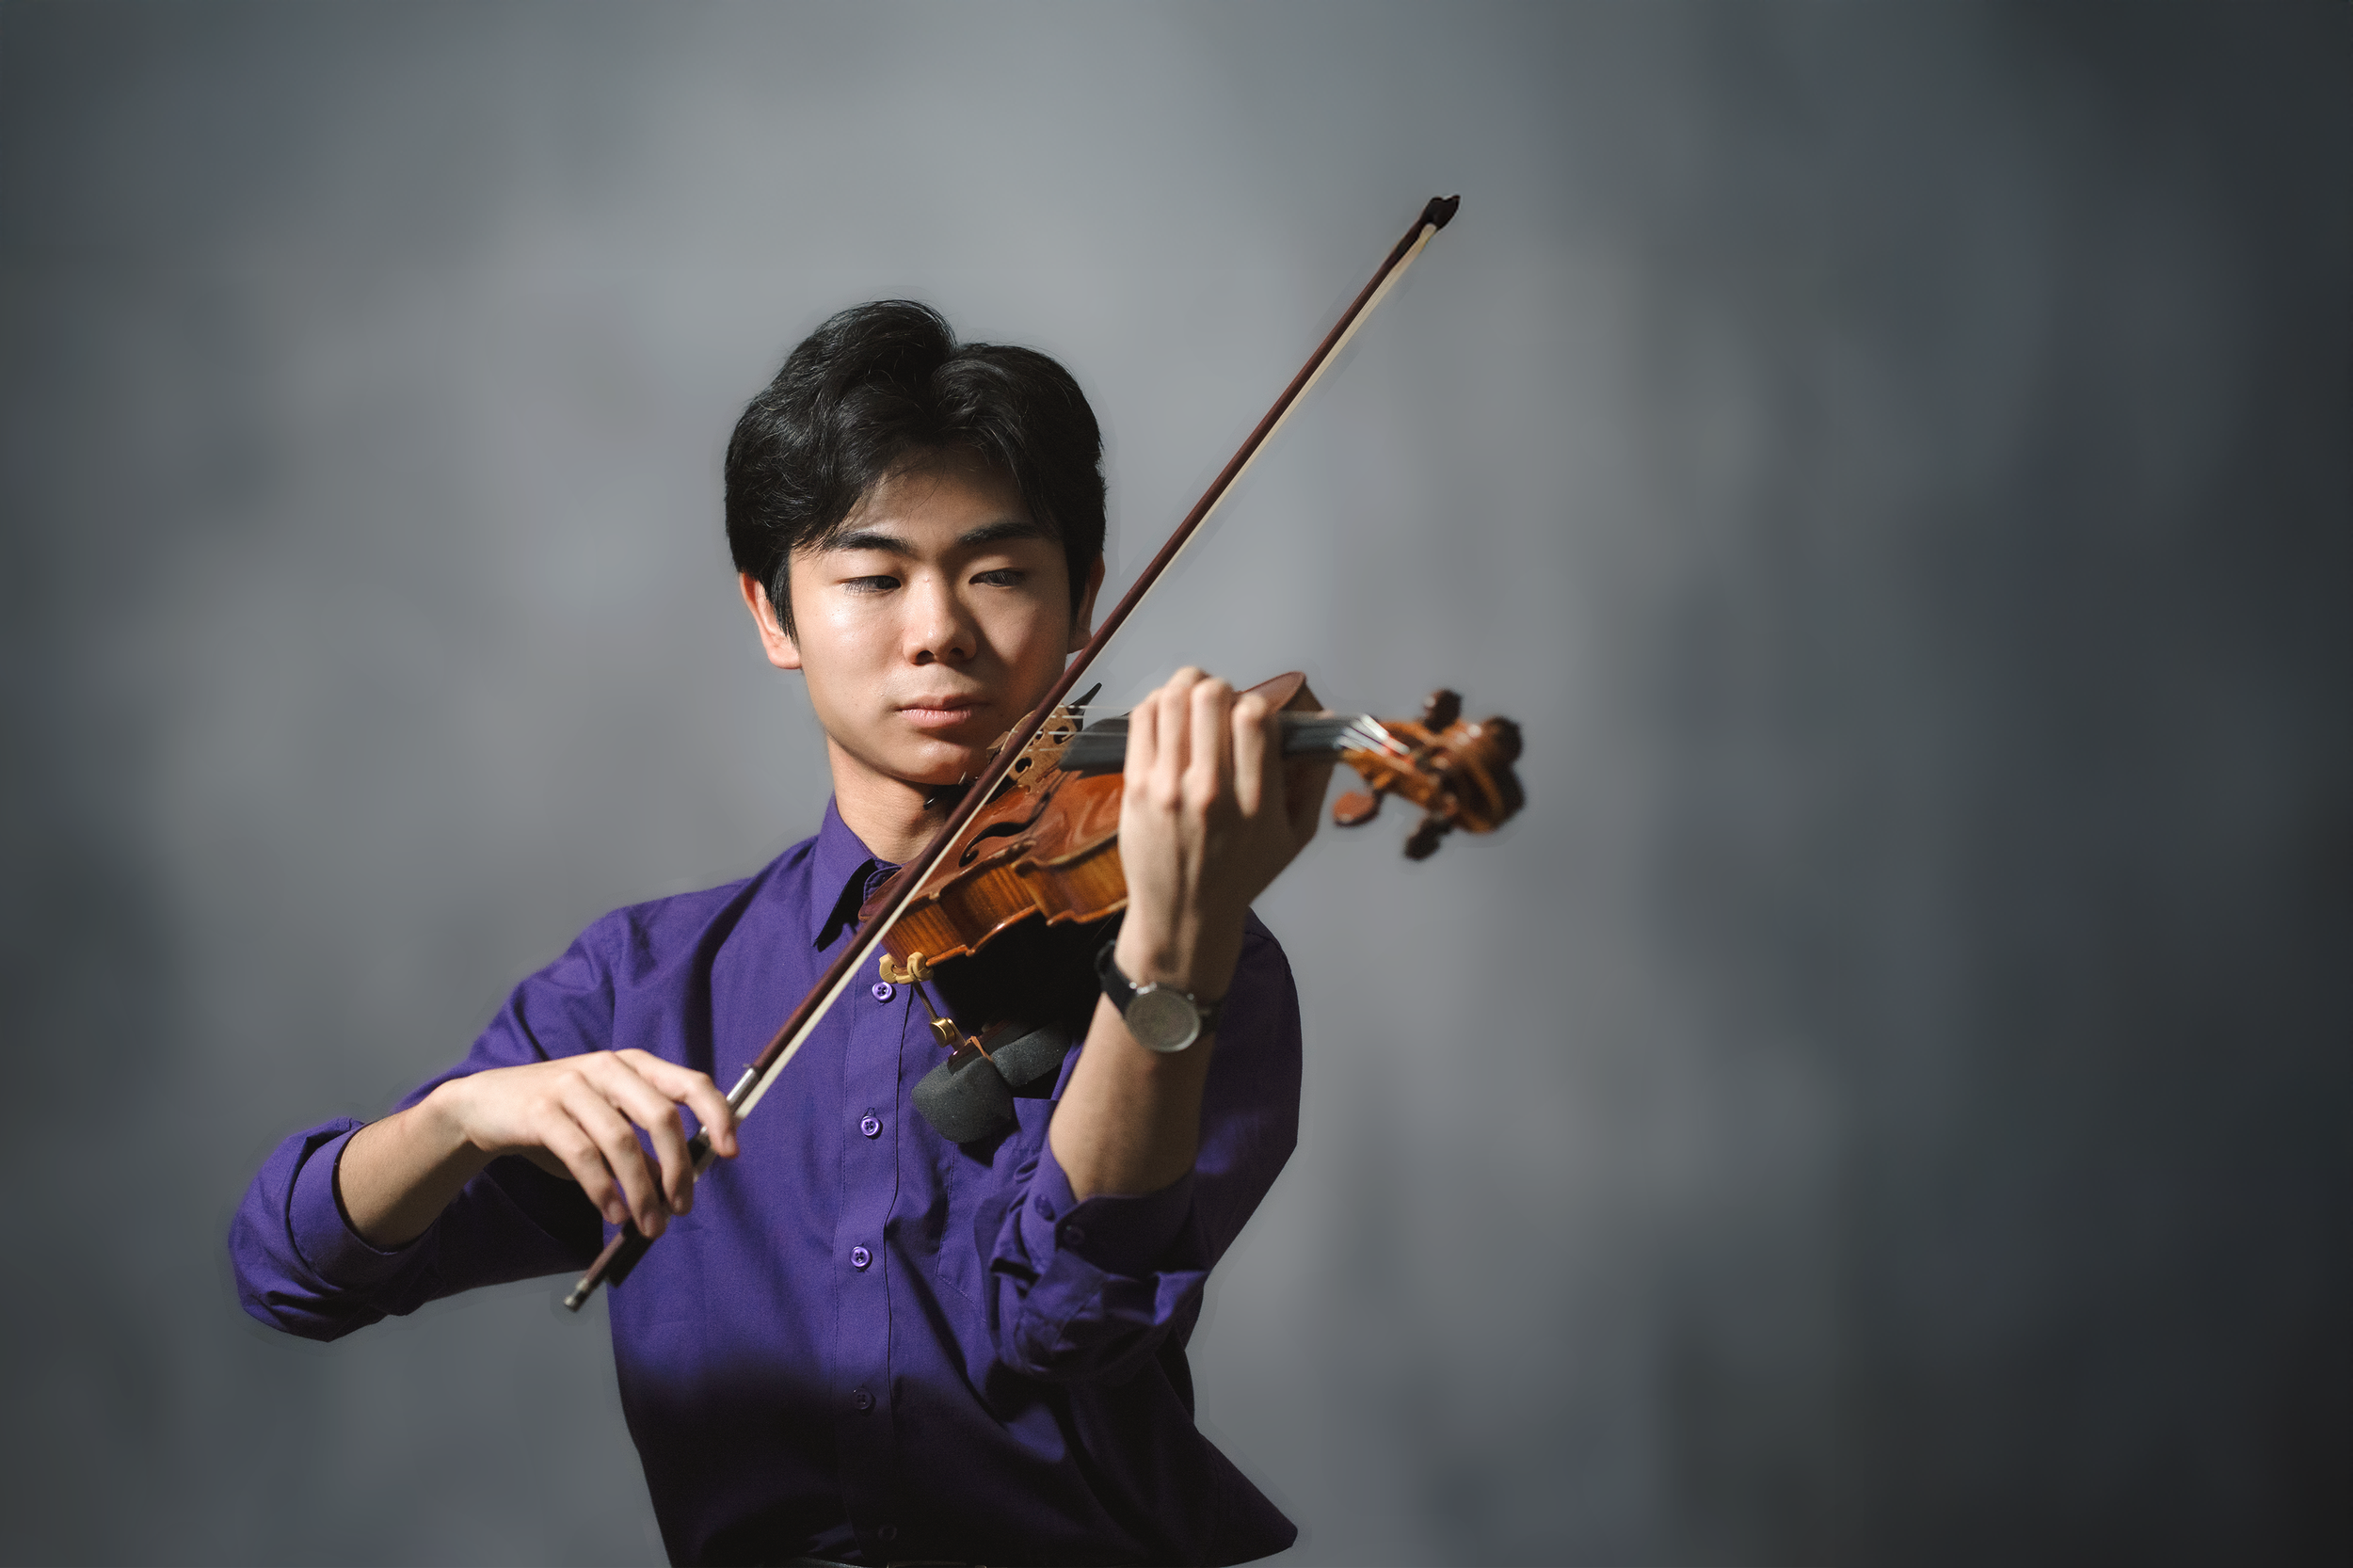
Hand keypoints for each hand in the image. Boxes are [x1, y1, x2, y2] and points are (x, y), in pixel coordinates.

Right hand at [426, 1050, 737, 1236]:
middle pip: (661, 1115)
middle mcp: (608, 1068)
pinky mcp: (542, 1110)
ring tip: (649, 1225)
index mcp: (634, 1065)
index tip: (731, 1152)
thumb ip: (644, 1145)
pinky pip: (583, 1155)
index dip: (716, 1115)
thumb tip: (684, 1182)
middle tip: (683, 1208)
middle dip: (678, 1167)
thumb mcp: (608, 1124)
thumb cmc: (560, 1118)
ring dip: (641, 1191)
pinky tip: (612, 1214)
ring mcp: (573, 1085)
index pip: (689, 1082)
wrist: (486, 1106)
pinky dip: (603, 1190)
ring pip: (622, 1140)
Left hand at [1114, 668, 1336, 999]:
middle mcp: (1211, 793)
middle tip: (1222, 704)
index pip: (1256, 718)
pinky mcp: (1135, 787)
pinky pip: (1143, 719)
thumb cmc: (1242, 875)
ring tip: (1195, 699)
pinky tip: (1170, 714)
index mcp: (1256, 803)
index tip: (1254, 717)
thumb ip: (1314, 778)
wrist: (1184, 916)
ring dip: (1188, 686)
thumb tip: (1327, 718)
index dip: (1257, 703)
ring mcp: (1167, 789)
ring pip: (1173, 699)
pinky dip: (1159, 702)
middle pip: (1212, 699)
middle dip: (1221, 688)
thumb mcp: (1295, 836)